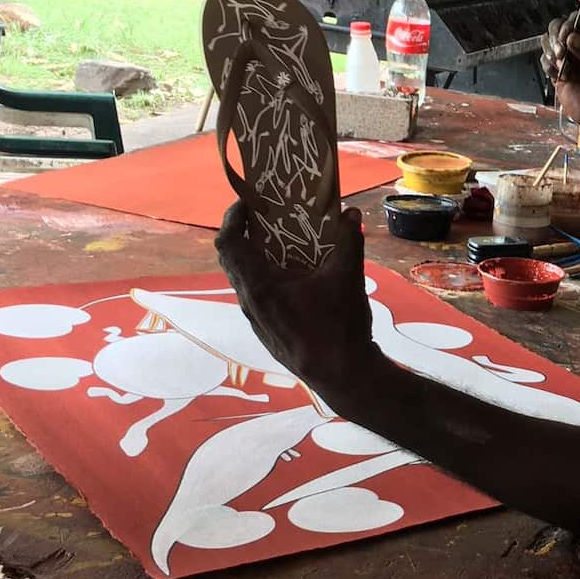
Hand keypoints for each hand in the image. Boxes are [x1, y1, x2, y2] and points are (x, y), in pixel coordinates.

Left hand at [216, 202, 380, 395]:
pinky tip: (293, 280)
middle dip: (244, 234)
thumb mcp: (348, 276)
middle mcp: (250, 302)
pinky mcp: (266, 333)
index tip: (249, 202)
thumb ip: (349, 241)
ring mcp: (256, 320)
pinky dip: (264, 279)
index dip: (233, 217)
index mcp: (260, 285)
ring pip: (243, 280)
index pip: (229, 242)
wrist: (342, 376)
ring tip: (281, 244)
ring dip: (255, 258)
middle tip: (265, 218)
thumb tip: (350, 213)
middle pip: (232, 259)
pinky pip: (255, 297)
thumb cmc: (339, 325)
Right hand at [539, 6, 579, 129]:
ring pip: (548, 40)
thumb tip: (571, 38)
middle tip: (561, 54)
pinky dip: (548, 67)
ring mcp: (567, 56)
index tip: (567, 37)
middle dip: (556, 37)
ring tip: (562, 67)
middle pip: (558, 25)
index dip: (569, 24)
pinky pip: (544, 59)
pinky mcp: (556, 70)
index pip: (578, 18)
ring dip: (550, 52)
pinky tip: (560, 77)